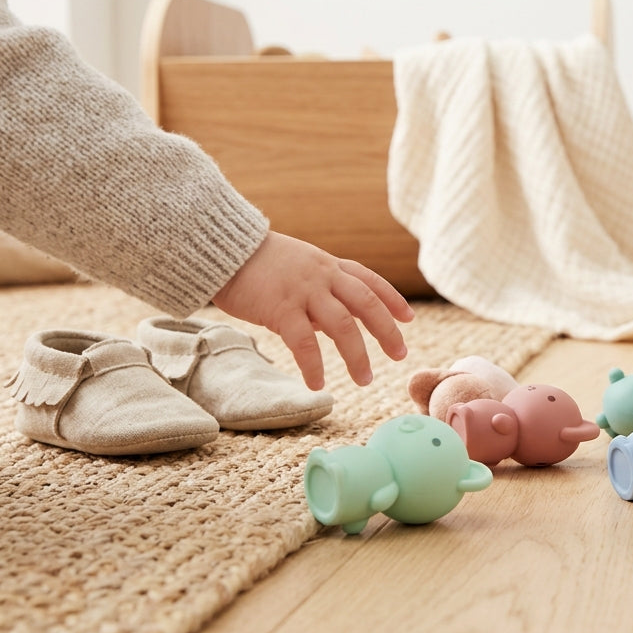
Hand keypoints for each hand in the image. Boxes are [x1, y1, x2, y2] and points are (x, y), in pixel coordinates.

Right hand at [212, 231, 413, 389]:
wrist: (223, 248)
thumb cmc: (258, 262)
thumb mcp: (300, 266)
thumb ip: (321, 289)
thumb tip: (337, 321)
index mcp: (328, 265)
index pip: (370, 280)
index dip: (392, 299)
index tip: (408, 318)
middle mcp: (323, 276)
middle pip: (367, 303)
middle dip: (387, 330)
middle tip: (400, 355)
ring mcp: (303, 291)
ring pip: (343, 325)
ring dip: (357, 355)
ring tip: (365, 380)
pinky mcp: (280, 308)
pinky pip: (304, 341)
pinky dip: (314, 365)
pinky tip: (318, 384)